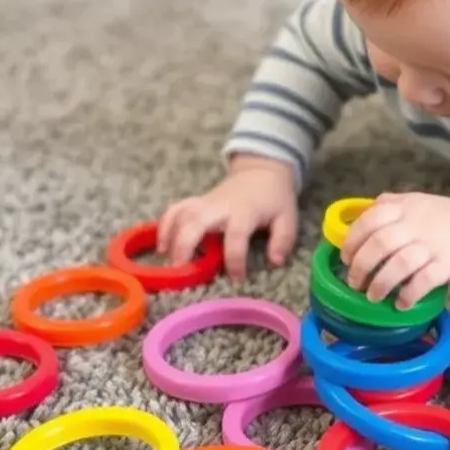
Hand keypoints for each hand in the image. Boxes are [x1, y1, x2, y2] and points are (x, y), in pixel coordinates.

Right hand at [158, 156, 297, 280]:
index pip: (236, 236)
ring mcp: (205, 202)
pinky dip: (164, 225)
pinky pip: (174, 209)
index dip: (235, 260)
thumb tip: (275, 261)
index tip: (237, 278)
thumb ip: (283, 240)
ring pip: (180, 215)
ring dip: (170, 237)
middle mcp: (220, 206)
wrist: (261, 171)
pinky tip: (161, 245)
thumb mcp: (287, 217)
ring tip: (169, 262)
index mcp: (245, 212)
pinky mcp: (196, 202)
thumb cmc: (274, 198)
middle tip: (181, 271)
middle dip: (185, 246)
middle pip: (195, 222)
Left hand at [341, 192, 449, 308]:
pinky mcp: (447, 264)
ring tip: (373, 296)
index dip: (352, 241)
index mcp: (404, 207)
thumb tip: (364, 213)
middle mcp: (415, 224)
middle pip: (378, 244)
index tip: (345, 258)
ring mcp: (431, 245)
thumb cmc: (448, 219)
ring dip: (380, 284)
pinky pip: (422, 282)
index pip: (369, 220)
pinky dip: (408, 294)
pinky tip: (401, 303)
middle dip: (360, 267)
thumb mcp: (418, 202)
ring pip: (397, 265)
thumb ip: (392, 204)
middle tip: (354, 282)